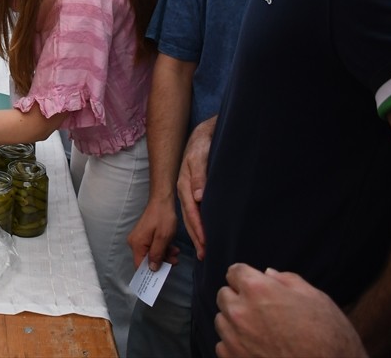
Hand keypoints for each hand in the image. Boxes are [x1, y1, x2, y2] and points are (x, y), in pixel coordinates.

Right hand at [127, 195, 179, 270]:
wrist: (162, 201)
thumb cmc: (162, 218)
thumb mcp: (163, 238)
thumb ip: (157, 255)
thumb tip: (152, 269)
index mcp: (137, 244)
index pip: (139, 266)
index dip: (148, 274)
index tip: (160, 279)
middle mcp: (135, 242)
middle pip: (146, 260)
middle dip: (161, 263)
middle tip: (175, 261)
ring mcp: (140, 238)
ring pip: (151, 254)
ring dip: (164, 255)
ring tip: (176, 252)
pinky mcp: (145, 235)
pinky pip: (152, 247)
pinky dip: (162, 248)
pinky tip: (172, 247)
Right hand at [177, 116, 215, 258]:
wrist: (201, 134)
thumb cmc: (201, 145)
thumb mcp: (200, 157)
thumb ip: (200, 176)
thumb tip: (199, 198)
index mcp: (185, 186)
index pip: (192, 213)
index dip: (199, 229)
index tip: (206, 244)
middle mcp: (185, 192)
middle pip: (189, 219)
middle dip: (197, 238)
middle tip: (204, 256)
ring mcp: (188, 192)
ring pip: (191, 218)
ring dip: (197, 235)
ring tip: (204, 250)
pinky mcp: (193, 191)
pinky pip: (194, 212)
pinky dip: (198, 225)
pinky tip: (204, 232)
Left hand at [215, 264, 365, 357]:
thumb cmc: (329, 337)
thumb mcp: (316, 299)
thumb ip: (288, 281)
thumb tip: (268, 273)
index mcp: (258, 290)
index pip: (234, 271)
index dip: (246, 276)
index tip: (253, 284)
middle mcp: (240, 312)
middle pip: (224, 295)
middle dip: (238, 298)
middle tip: (260, 309)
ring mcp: (234, 338)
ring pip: (222, 320)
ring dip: (235, 321)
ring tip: (260, 331)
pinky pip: (223, 345)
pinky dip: (235, 345)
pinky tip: (256, 348)